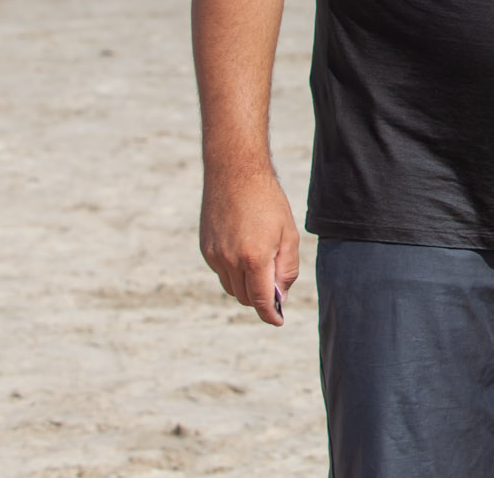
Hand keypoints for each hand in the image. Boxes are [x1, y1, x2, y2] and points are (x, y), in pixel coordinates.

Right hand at [200, 166, 300, 325]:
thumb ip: (287, 268)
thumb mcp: (288, 234)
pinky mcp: (205, 248)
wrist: (234, 172)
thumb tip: (280, 294)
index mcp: (253, 258)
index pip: (260, 300)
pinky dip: (234, 272)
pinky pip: (221, 272)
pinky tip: (245, 251)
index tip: (278, 321)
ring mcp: (214, 255)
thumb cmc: (268, 201)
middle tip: (276, 288)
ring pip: (231, 287)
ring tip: (262, 265)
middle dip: (260, 298)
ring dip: (246, 286)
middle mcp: (229, 261)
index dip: (270, 314)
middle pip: (244, 297)